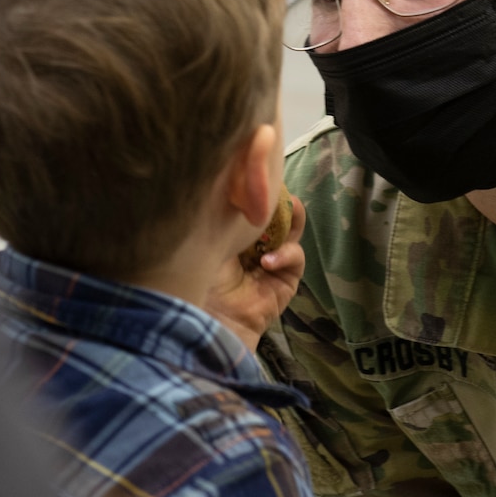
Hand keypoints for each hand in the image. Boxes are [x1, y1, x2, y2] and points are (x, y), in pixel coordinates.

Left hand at [204, 198, 306, 350]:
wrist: (209, 319)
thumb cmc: (200, 278)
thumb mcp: (209, 238)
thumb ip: (226, 215)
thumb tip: (236, 185)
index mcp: (234, 233)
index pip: (253, 204)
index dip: (257, 190)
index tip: (255, 177)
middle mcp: (255, 244)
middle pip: (276, 212)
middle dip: (279, 198)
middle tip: (277, 188)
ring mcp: (274, 260)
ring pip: (293, 229)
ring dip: (291, 218)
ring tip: (286, 210)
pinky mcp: (287, 279)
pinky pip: (296, 257)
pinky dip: (286, 254)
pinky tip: (267, 262)